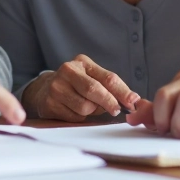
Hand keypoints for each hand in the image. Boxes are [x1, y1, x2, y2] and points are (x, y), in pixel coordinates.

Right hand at [23, 54, 139, 121]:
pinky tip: (73, 110)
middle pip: (94, 89)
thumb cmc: (76, 85)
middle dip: (109, 102)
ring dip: (91, 112)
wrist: (44, 90)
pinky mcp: (49, 103)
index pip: (107, 77)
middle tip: (116, 110)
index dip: (122, 91)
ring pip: (85, 107)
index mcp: (82, 62)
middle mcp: (67, 70)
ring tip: (86, 106)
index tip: (133, 102)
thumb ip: (112, 87)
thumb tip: (135, 101)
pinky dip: (79, 117)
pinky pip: (73, 116)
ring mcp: (56, 87)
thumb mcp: (93, 78)